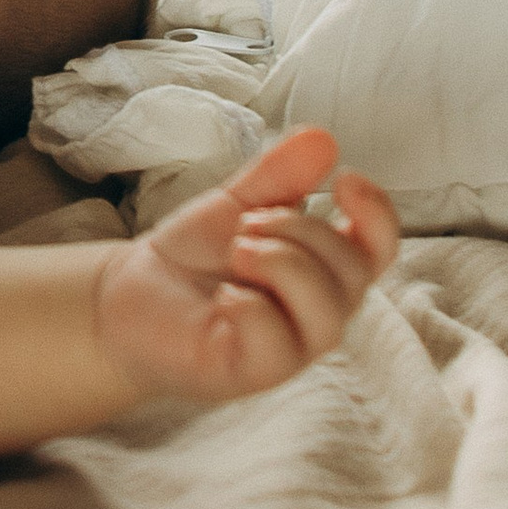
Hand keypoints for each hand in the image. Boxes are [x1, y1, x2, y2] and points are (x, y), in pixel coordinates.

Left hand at [93, 127, 397, 406]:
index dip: (378, 214)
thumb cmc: (194, 257)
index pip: (379, 250)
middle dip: (300, 230)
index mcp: (323, 272)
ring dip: (280, 263)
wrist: (128, 295)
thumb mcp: (238, 204)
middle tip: (246, 224)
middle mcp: (317, 313)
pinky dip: (249, 306)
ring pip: (326, 313)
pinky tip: (223, 296)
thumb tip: (323, 138)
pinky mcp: (253, 371)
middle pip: (351, 272)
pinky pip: (278, 344)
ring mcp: (290, 349)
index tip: (345, 180)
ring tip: (237, 251)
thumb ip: (280, 176)